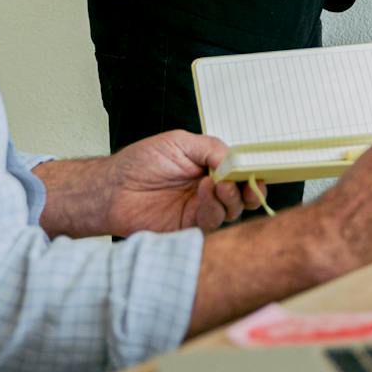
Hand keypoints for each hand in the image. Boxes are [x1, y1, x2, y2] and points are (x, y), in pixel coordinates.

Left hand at [104, 131, 245, 234]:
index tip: (258, 169)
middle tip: (248, 182)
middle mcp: (208, 191)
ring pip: (231, 211)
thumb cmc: (141, 162)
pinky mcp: (189, 228)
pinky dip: (213, 206)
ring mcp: (199, 210)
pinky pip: (212, 221)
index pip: (239, 173)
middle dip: (249, 189)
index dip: (252, 172)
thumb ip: (212, 148)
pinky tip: (204, 190)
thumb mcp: (180, 142)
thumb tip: (236, 162)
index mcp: (208, 169)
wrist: (113, 187)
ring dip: (231, 197)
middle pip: (242, 196)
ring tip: (218, 183)